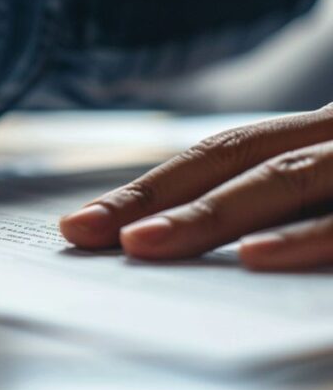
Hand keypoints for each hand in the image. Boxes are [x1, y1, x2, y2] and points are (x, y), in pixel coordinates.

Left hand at [59, 106, 332, 269]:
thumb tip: (171, 243)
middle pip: (234, 158)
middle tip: (83, 230)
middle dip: (152, 196)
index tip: (80, 222)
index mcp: (318, 132)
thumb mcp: (326, 187)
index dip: (149, 186)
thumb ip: (280, 204)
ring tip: (139, 243)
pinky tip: (253, 257)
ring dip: (207, 213)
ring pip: (284, 178)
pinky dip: (301, 238)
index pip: (221, 154)